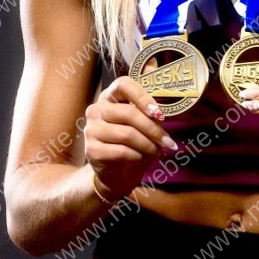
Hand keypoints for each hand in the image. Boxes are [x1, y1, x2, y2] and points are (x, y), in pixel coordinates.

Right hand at [84, 76, 177, 201]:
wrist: (117, 173)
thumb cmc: (134, 144)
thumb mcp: (145, 125)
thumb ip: (151, 112)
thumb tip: (159, 109)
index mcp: (110, 96)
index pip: (123, 84)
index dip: (142, 97)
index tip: (158, 113)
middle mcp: (96, 109)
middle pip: (129, 113)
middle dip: (153, 129)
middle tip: (167, 141)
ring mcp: (91, 129)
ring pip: (127, 133)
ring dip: (147, 144)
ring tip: (155, 151)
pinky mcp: (91, 150)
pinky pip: (121, 151)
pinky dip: (137, 155)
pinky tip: (140, 157)